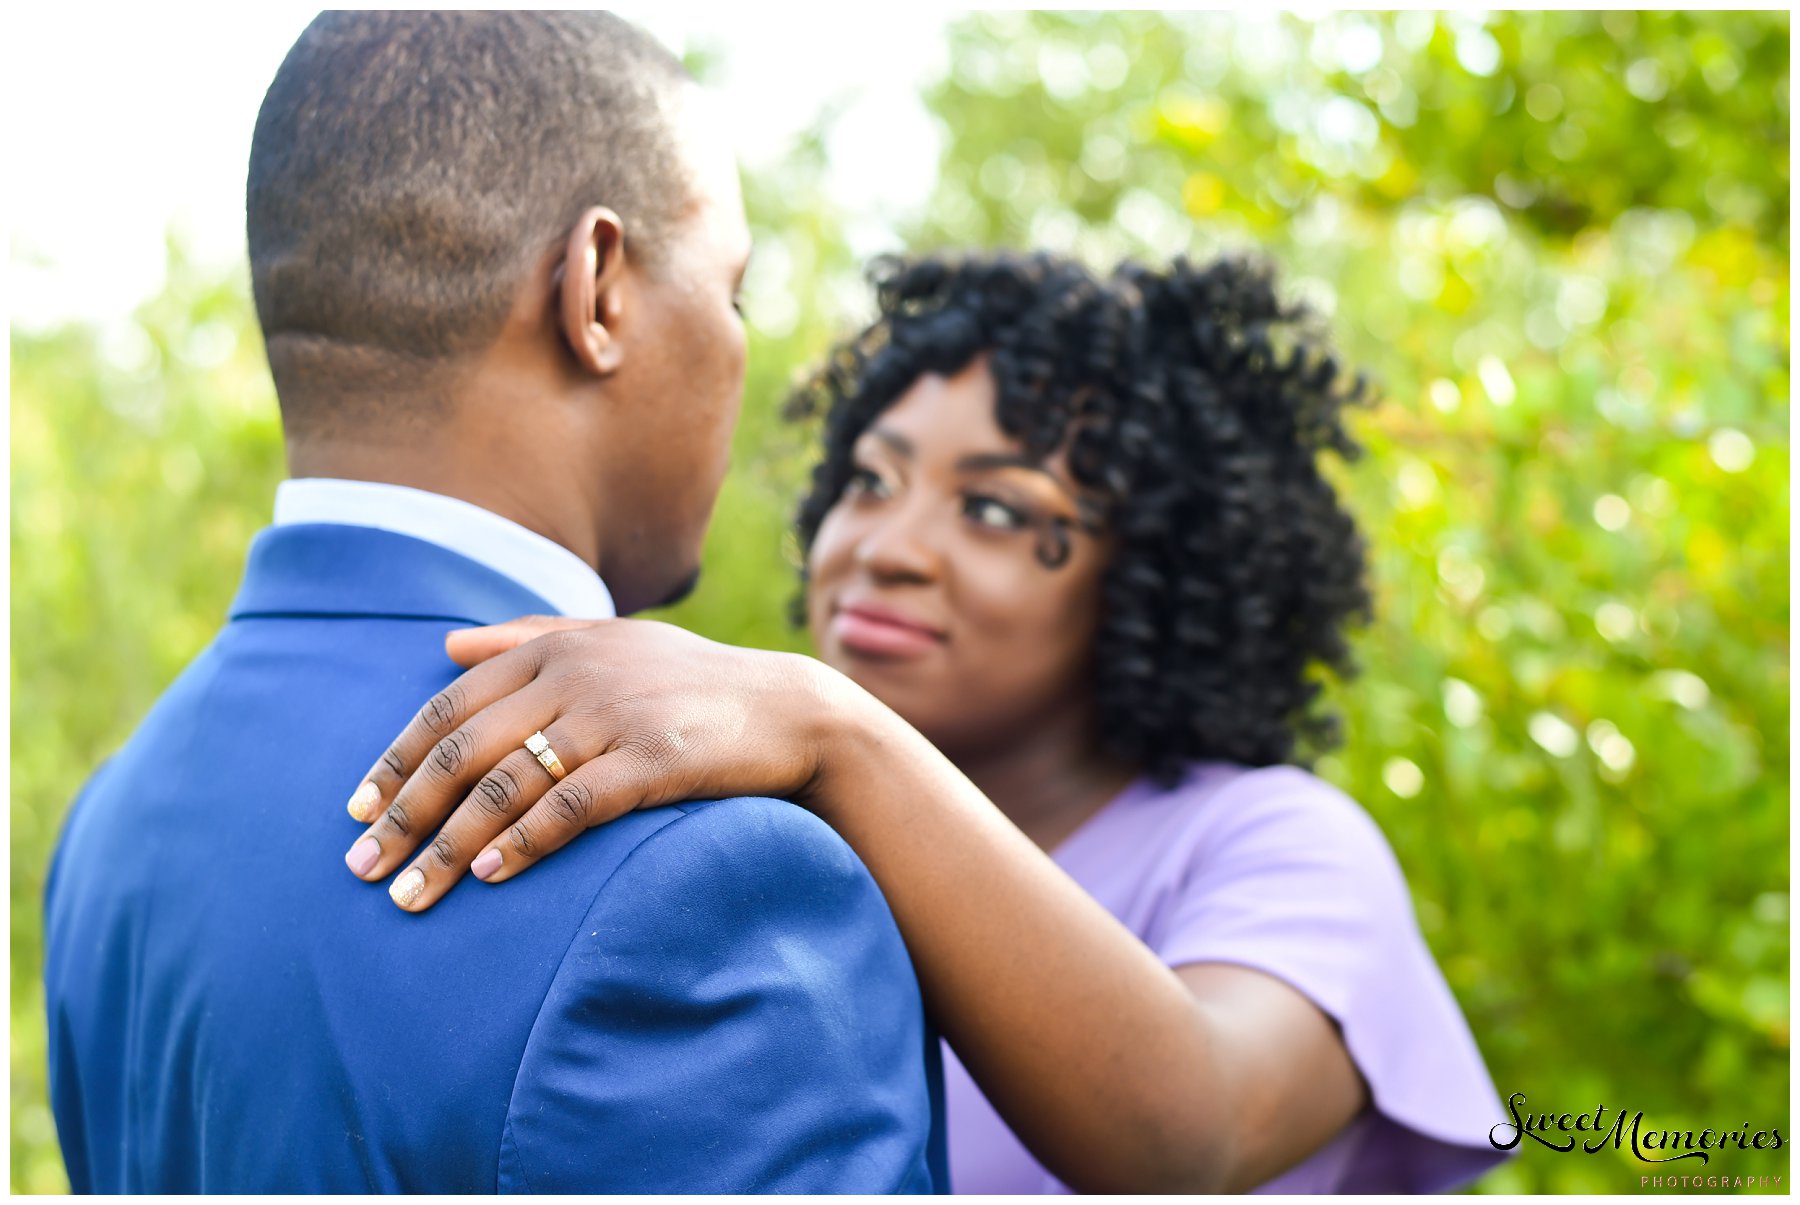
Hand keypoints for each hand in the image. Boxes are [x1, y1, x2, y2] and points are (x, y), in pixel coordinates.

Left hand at [341, 615, 836, 910]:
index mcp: (555, 647)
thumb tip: (446, 645)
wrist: (789, 709)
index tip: (357, 812)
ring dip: (449, 846)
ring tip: (412, 896)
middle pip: (462, 749)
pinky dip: (524, 844)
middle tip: (363, 869)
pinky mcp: (651, 761)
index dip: (395, 760)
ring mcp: (613, 717)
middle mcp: (575, 675)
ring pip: (505, 785)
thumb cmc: (691, 681)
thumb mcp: (611, 641)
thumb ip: (528, 637)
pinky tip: (492, 878)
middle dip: (403, 814)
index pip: (449, 705)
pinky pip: (570, 808)